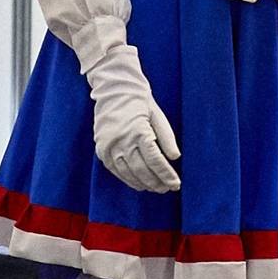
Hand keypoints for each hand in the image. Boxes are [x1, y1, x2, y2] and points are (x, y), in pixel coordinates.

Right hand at [81, 43, 179, 193]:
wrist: (113, 89)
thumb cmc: (139, 101)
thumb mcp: (158, 115)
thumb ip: (166, 138)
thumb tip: (174, 158)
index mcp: (139, 131)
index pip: (155, 160)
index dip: (166, 174)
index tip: (176, 183)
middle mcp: (122, 141)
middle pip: (142, 170)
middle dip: (157, 182)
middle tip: (168, 188)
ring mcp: (109, 146)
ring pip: (128, 173)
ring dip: (143, 183)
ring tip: (155, 188)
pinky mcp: (101, 149)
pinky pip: (115, 170)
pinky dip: (128, 179)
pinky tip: (138, 183)